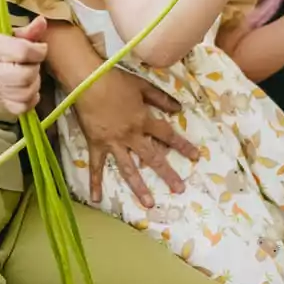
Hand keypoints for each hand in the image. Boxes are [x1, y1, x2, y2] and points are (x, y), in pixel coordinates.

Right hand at [0, 17, 48, 114]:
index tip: (38, 48)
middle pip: (25, 76)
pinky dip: (30, 100)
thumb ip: (22, 31)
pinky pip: (21, 108)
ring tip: (28, 74)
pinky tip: (27, 89)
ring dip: (34, 83)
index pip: (22, 52)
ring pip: (25, 93)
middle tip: (31, 61)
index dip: (38, 50)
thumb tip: (42, 22)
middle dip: (35, 67)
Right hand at [71, 69, 199, 206]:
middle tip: (179, 189)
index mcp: (143, 120)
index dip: (182, 146)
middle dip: (167, 174)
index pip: (167, 135)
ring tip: (149, 203)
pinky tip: (96, 200)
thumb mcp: (142, 86)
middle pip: (152, 157)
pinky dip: (95, 183)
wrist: (87, 82)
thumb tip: (179, 110)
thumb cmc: (116, 80)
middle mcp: (131, 136)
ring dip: (139, 187)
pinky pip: (96, 166)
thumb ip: (161, 99)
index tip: (195, 157)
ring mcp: (113, 143)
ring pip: (128, 168)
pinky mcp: (96, 145)